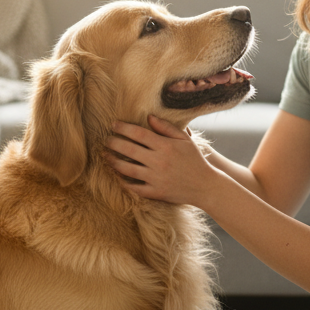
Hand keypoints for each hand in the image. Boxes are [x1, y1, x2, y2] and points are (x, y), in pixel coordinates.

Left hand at [105, 116, 221, 205]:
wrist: (205, 186)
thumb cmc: (195, 160)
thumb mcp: (184, 140)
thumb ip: (166, 128)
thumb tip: (149, 117)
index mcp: (165, 146)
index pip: (138, 133)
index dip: (123, 128)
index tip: (113, 125)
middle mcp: (158, 161)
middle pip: (129, 149)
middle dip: (113, 143)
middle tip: (105, 139)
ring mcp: (155, 178)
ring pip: (127, 169)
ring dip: (113, 161)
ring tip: (106, 156)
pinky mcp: (155, 192)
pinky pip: (134, 187)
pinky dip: (123, 181)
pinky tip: (116, 175)